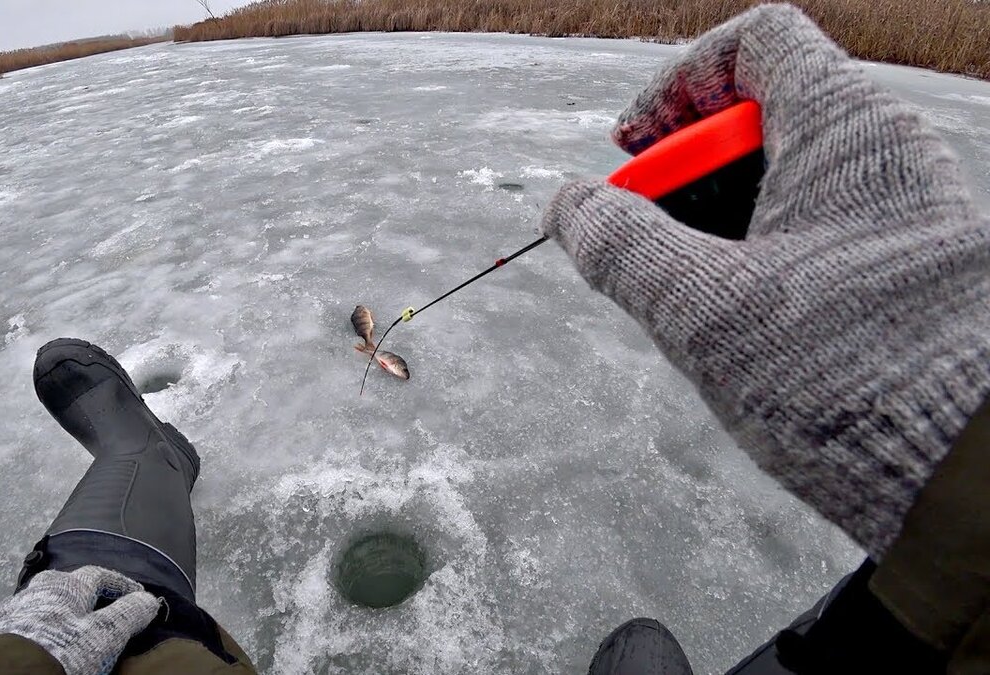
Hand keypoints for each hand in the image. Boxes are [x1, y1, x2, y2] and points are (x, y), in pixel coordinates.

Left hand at [0, 566, 158, 674]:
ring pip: (41, 599)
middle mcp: (41, 590)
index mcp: (69, 586)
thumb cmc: (60, 651)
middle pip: (65, 581)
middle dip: (82, 590)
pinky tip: (40, 637)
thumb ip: (127, 615)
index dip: (121, 584)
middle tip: (97, 605)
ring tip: (68, 624)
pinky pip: (24, 618)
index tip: (136, 595)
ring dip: (57, 606)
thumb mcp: (104, 635)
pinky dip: (38, 623)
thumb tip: (149, 599)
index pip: (100, 574)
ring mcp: (16, 608)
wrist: (6, 674)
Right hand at [542, 4, 989, 557]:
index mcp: (844, 132)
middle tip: (640, 242)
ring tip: (679, 297)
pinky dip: (751, 260)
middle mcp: (879, 160)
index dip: (678, 84)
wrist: (973, 474)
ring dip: (709, 225)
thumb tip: (568, 207)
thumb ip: (622, 248)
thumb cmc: (849, 377)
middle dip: (681, 175)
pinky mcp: (893, 273)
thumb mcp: (705, 309)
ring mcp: (893, 218)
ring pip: (779, 184)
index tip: (632, 152)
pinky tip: (729, 325)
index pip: (757, 44)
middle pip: (758, 118)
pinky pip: (807, 235)